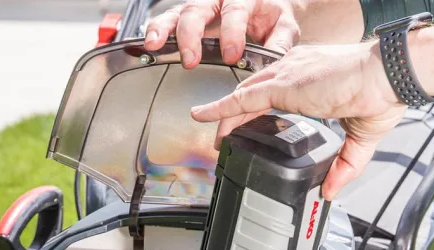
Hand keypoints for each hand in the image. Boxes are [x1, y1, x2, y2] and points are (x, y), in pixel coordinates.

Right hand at [144, 0, 299, 67]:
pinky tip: (150, 45)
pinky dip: (158, 32)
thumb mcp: (284, 27)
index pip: (235, 12)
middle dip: (192, 35)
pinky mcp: (189, 18)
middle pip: (198, 10)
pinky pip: (170, 21)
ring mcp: (201, 7)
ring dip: (165, 30)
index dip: (232, 34)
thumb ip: (280, 43)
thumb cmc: (273, 17)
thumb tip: (275, 59)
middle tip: (190, 59)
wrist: (268, 6)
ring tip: (155, 45)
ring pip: (179, 13)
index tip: (232, 56)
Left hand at [191, 42, 404, 198]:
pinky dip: (219, 109)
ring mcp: (286, 76)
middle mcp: (294, 71)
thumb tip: (331, 191)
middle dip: (236, 117)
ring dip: (226, 118)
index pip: (274, 93)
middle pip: (253, 93)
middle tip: (225, 140)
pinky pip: (241, 99)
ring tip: (214, 139)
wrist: (389, 77)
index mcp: (311, 79)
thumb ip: (344, 167)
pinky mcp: (282, 86)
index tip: (251, 130)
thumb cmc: (382, 95)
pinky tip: (202, 117)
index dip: (259, 112)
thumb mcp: (360, 140)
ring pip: (244, 96)